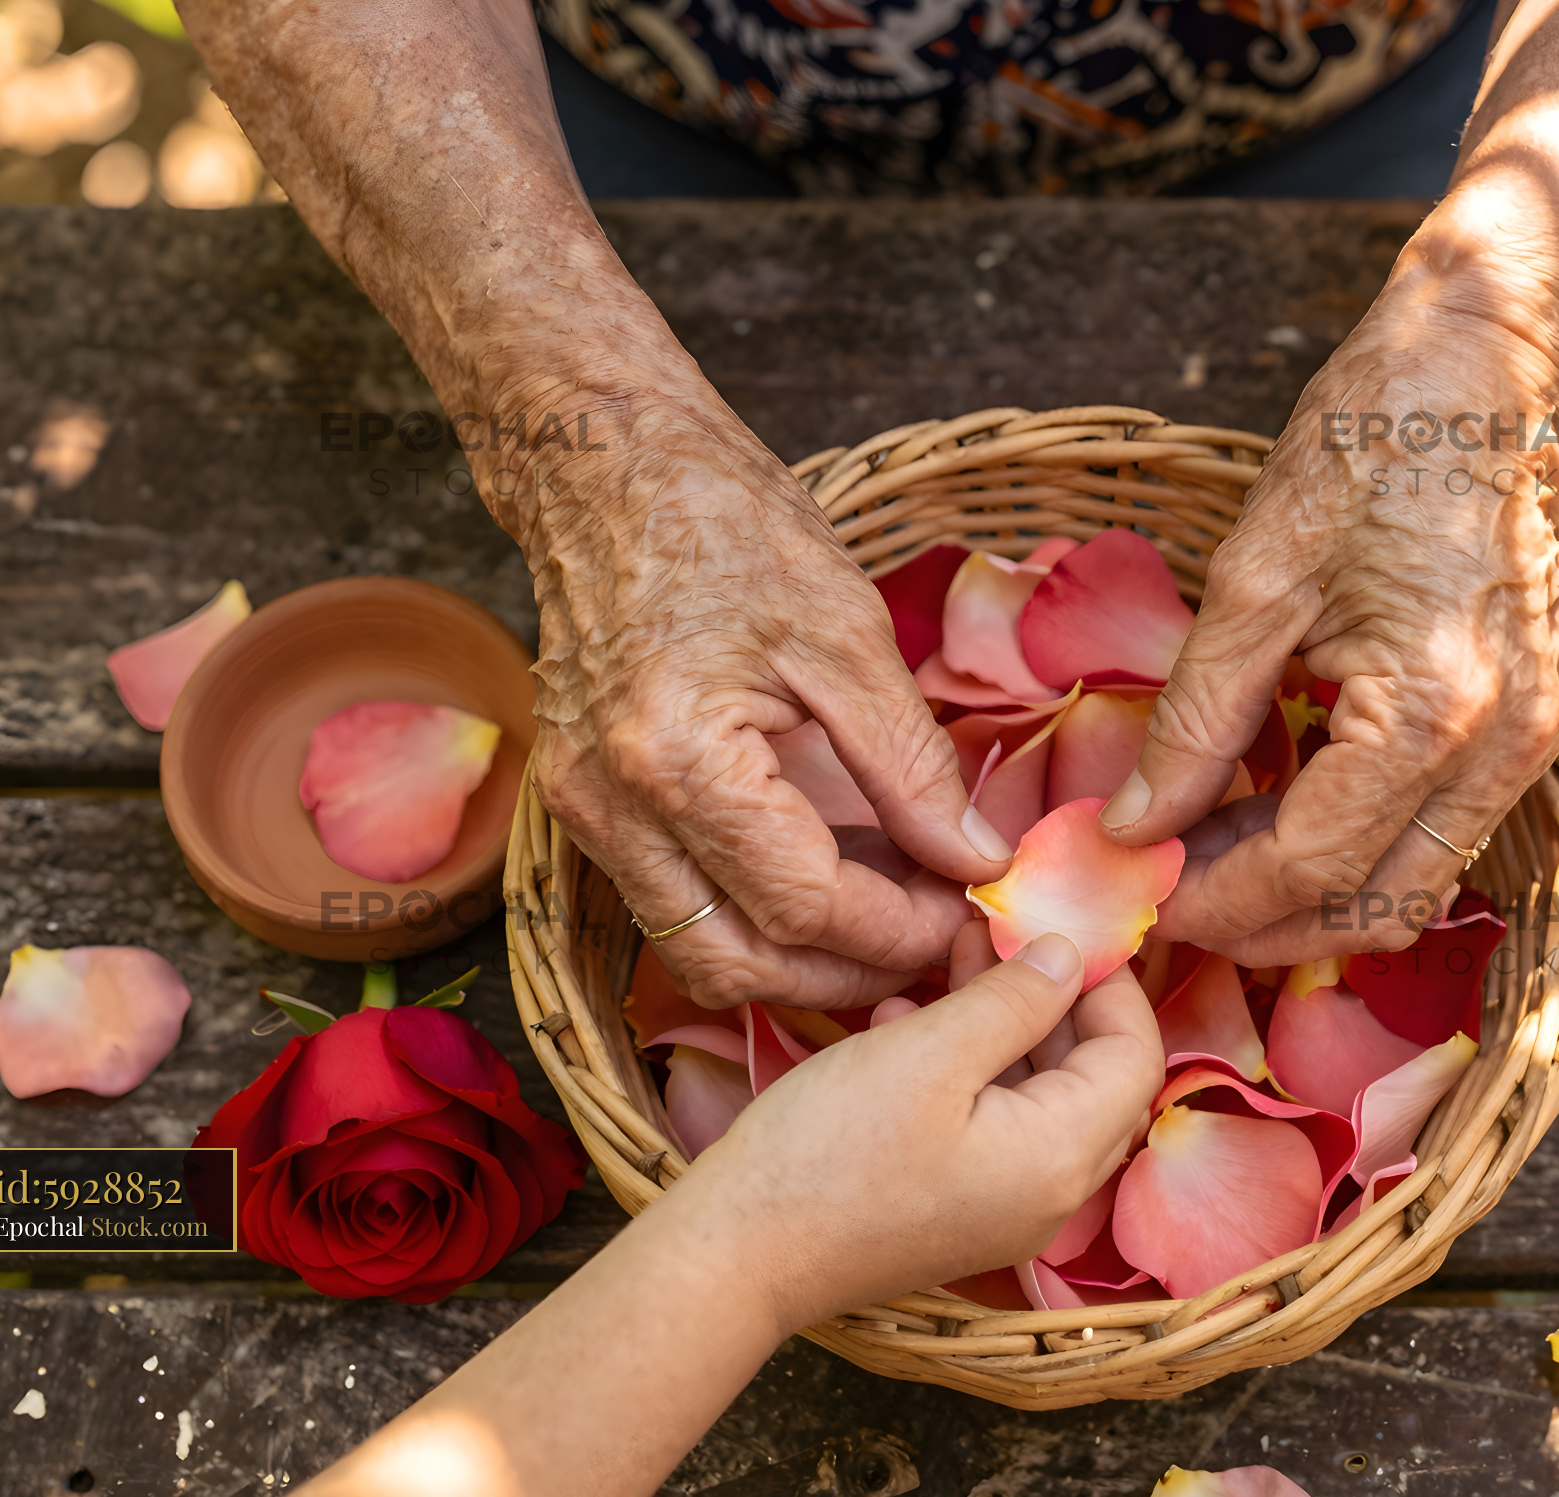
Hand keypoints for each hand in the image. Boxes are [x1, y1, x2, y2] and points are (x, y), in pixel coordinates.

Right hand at [508, 384, 1012, 1009]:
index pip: (804, 907)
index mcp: (676, 761)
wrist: (604, 463)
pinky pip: (673, 901)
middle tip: (935, 936)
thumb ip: (912, 766)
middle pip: (738, 964)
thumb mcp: (847, 635)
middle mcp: (610, 807)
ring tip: (890, 911)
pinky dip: (753, 912)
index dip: (899, 927)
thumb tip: (974, 856)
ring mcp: (584, 811)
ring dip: (799, 958)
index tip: (966, 909)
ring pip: (696, 950)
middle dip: (849, 971)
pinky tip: (828, 873)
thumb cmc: (724, 522)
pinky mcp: (584, 802)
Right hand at [672, 925, 1163, 1332]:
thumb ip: (1014, 1001)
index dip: (1110, 983)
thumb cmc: (831, 1153)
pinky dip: (966, 1067)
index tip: (1062, 924)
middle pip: (1094, 1077)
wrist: (738, 1257)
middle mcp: (1052, 1194)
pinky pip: (992, 1124)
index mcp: (1063, 1157)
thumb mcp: (929, 1053)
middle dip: (1053, 995)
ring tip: (949, 956)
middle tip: (999, 930)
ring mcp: (1005, 1209)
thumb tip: (1073, 956)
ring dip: (1004, 1022)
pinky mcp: (958, 1209)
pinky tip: (905, 1018)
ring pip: (1037, 1095)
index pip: (1136, 1056)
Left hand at [1103, 297, 1558, 964]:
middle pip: (1373, 907)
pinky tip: (1271, 807)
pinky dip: (1351, 842)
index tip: (1138, 893)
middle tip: (1166, 893)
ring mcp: (1530, 741)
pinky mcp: (1530, 723)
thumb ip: (1193, 720)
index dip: (1214, 900)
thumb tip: (1134, 825)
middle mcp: (1503, 749)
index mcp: (1435, 714)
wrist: (1487, 366)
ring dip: (1308, 892)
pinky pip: (1435, 830)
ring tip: (1206, 852)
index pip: (1308, 868)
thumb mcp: (1253, 580)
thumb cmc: (1370, 444)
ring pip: (1409, 882)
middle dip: (1263, 924)